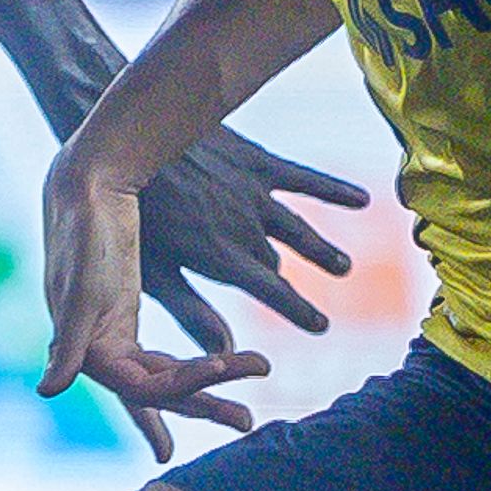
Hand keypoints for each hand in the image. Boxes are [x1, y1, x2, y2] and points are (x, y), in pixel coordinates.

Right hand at [38, 157, 270, 463]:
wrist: (86, 180)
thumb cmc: (83, 230)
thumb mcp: (81, 287)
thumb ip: (68, 341)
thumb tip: (47, 390)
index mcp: (87, 348)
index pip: (141, 387)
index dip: (180, 391)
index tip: (219, 382)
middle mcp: (97, 349)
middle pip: (157, 391)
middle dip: (203, 404)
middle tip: (247, 423)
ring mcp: (111, 332)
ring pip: (165, 374)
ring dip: (207, 381)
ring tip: (254, 376)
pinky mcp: (125, 312)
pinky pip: (162, 355)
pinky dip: (190, 364)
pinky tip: (218, 365)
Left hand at [130, 125, 362, 345]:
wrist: (128, 137)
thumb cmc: (131, 210)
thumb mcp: (154, 270)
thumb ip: (191, 312)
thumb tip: (223, 353)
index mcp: (221, 258)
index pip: (272, 292)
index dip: (298, 311)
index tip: (320, 326)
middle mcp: (246, 229)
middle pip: (277, 261)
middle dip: (297, 284)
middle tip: (321, 310)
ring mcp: (255, 194)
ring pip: (298, 228)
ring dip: (322, 249)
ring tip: (343, 267)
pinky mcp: (257, 161)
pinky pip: (305, 178)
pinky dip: (334, 191)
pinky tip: (362, 200)